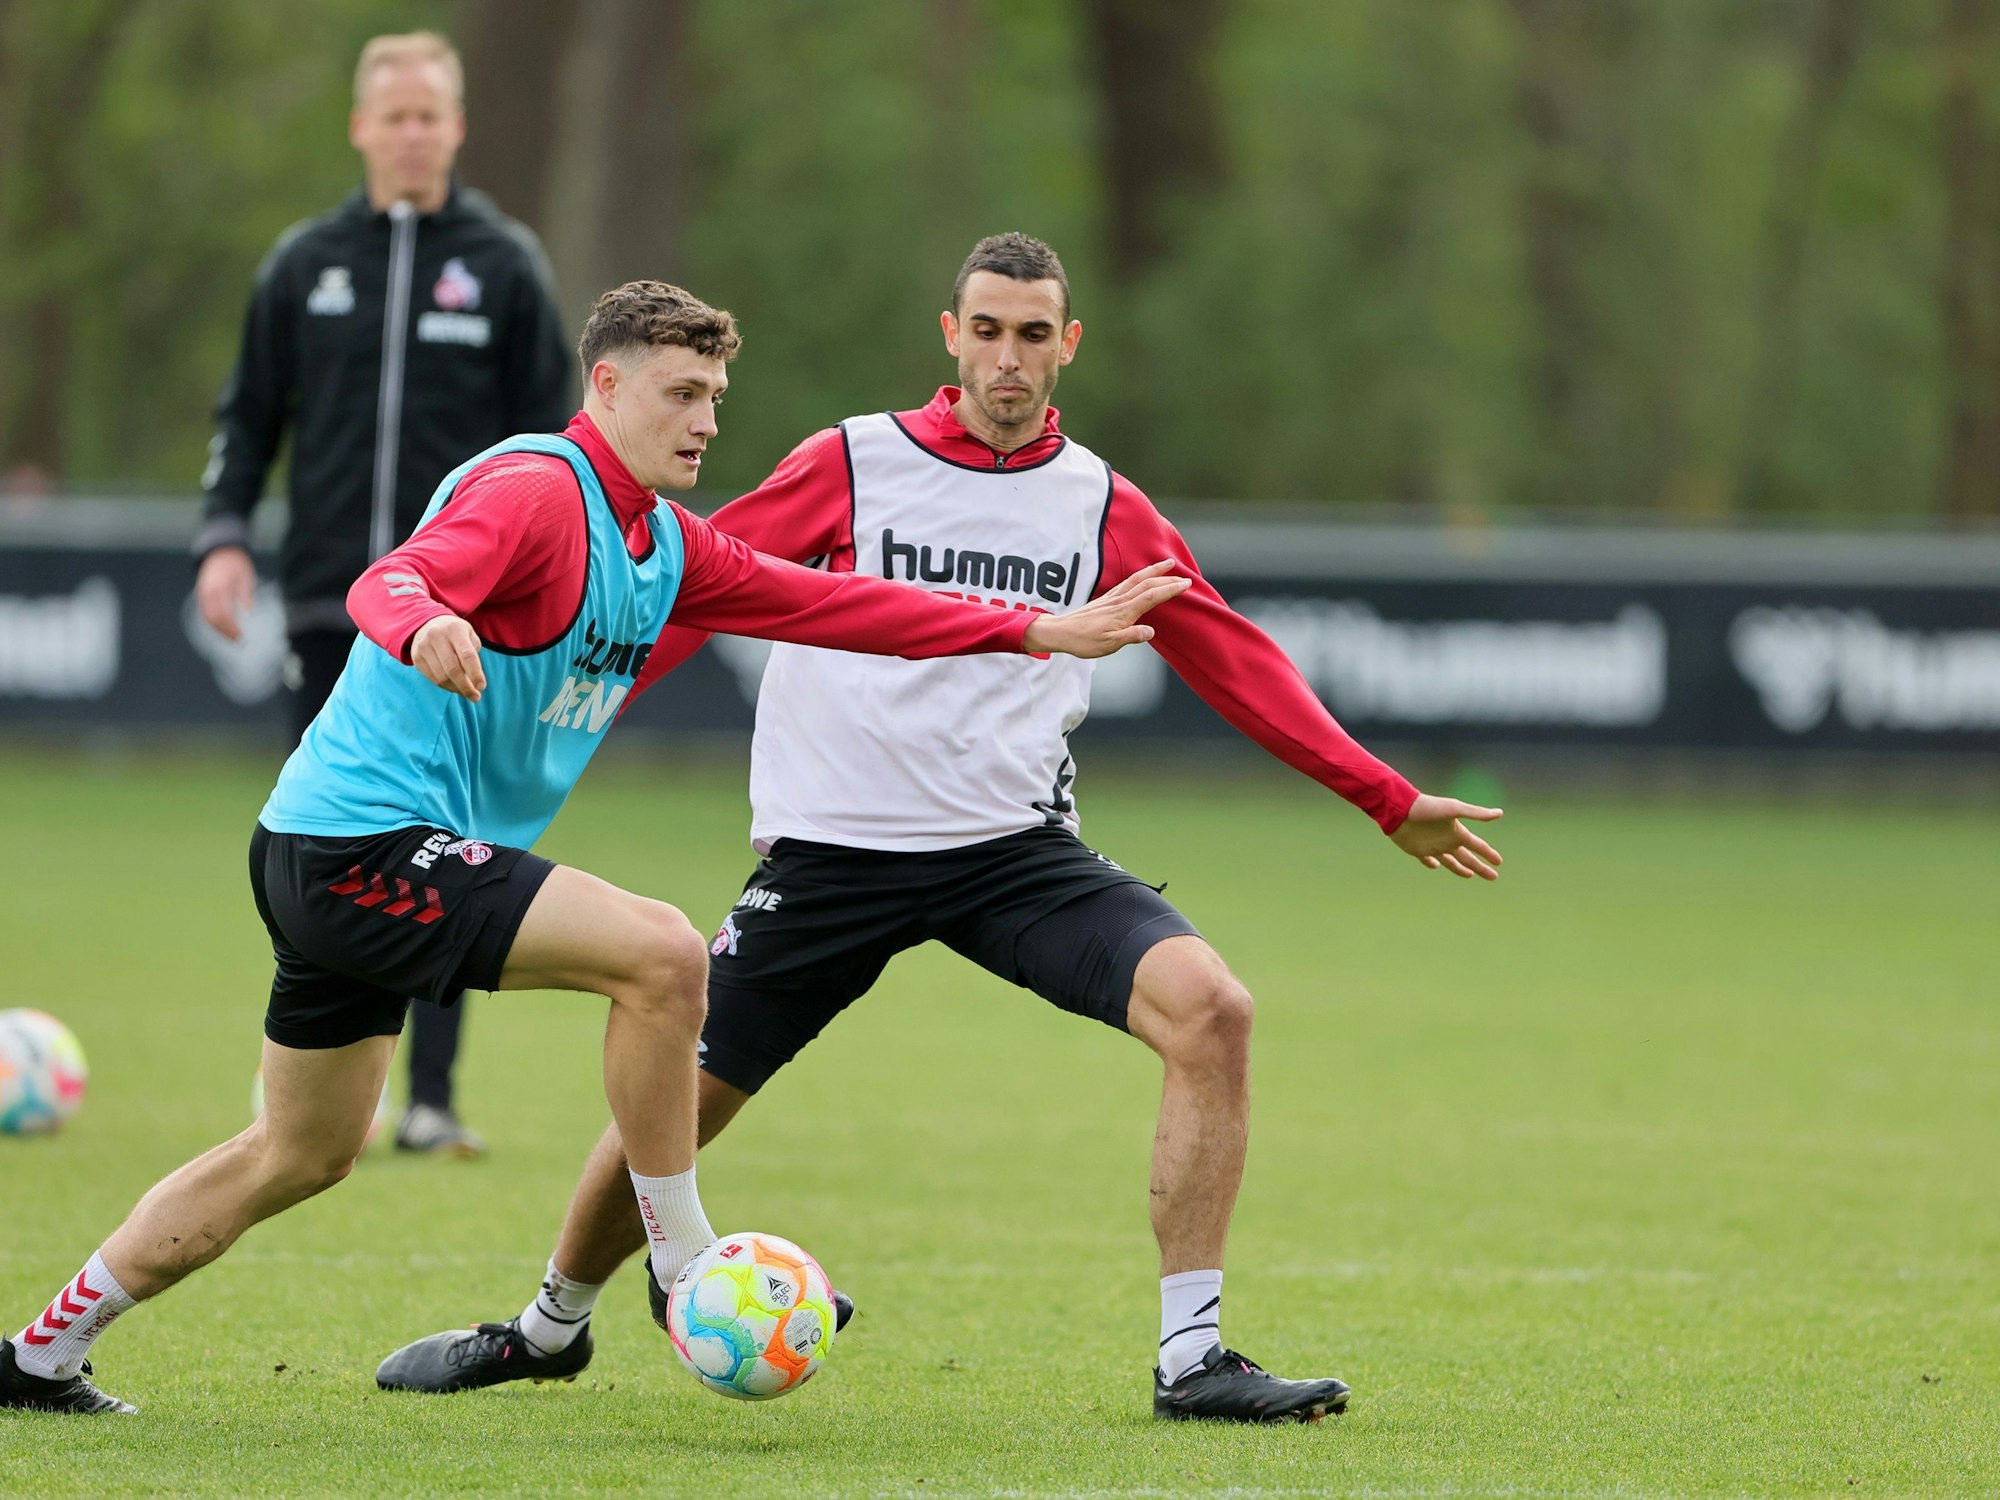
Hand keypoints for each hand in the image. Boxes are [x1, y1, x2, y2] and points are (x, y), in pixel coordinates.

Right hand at [195, 546, 256, 640]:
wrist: (220, 551)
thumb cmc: (236, 563)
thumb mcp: (246, 576)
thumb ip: (245, 593)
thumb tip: (248, 610)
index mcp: (219, 587)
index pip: (223, 613)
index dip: (231, 627)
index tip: (241, 636)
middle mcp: (207, 591)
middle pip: (213, 618)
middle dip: (225, 632)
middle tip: (238, 641)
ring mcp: (202, 593)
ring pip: (207, 617)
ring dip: (219, 630)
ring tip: (231, 638)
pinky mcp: (201, 594)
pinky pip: (205, 612)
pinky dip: (213, 623)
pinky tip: (223, 629)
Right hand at [410, 615, 486, 700]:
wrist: (430, 624)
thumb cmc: (457, 634)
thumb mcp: (469, 636)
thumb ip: (474, 656)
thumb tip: (474, 683)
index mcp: (454, 629)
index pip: (467, 655)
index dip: (475, 673)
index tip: (482, 687)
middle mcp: (436, 636)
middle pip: (453, 669)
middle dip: (466, 686)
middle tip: (476, 697)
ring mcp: (423, 647)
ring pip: (442, 677)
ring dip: (456, 689)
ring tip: (467, 692)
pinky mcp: (416, 657)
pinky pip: (433, 679)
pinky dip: (446, 687)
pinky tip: (455, 687)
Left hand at [1021, 559, 1190, 658]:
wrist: (1061, 632)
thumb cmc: (1085, 641)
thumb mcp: (1109, 645)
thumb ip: (1131, 636)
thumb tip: (1151, 632)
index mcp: (1124, 612)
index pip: (1152, 596)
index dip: (1170, 589)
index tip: (1186, 584)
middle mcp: (1119, 601)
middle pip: (1147, 584)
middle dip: (1167, 579)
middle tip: (1185, 576)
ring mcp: (1112, 598)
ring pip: (1137, 579)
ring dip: (1154, 571)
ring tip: (1167, 564)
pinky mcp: (1106, 599)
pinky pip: (1127, 582)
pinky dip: (1139, 576)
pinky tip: (1141, 576)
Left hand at [1389, 793, 1504, 879]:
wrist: (1400, 809)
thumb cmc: (1428, 808)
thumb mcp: (1454, 809)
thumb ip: (1476, 813)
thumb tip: (1500, 813)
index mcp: (1457, 832)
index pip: (1477, 846)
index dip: (1489, 854)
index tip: (1499, 862)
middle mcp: (1447, 840)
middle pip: (1468, 858)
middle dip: (1481, 867)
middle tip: (1493, 877)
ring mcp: (1432, 846)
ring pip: (1450, 861)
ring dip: (1461, 868)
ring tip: (1470, 875)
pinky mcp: (1417, 850)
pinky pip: (1427, 860)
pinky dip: (1431, 864)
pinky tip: (1435, 866)